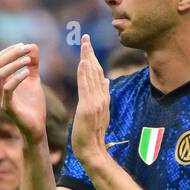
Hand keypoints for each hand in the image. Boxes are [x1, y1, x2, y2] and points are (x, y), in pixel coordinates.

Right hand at [0, 42, 46, 144]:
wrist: (36, 128)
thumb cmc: (33, 105)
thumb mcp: (34, 81)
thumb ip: (32, 65)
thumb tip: (32, 46)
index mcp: (2, 82)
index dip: (10, 50)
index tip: (24, 46)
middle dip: (12, 54)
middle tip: (26, 50)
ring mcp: (2, 98)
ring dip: (14, 64)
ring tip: (28, 60)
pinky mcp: (8, 107)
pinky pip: (8, 89)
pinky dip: (17, 78)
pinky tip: (27, 73)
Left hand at [72, 34, 109, 164]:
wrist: (92, 151)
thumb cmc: (92, 135)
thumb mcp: (99, 114)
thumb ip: (103, 96)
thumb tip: (107, 80)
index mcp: (103, 99)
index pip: (98, 75)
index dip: (93, 59)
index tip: (88, 46)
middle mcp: (102, 98)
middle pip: (96, 71)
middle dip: (90, 53)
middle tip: (85, 37)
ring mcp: (96, 103)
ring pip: (92, 76)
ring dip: (88, 58)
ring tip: (84, 43)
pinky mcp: (88, 108)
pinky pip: (86, 88)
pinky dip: (85, 74)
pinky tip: (82, 62)